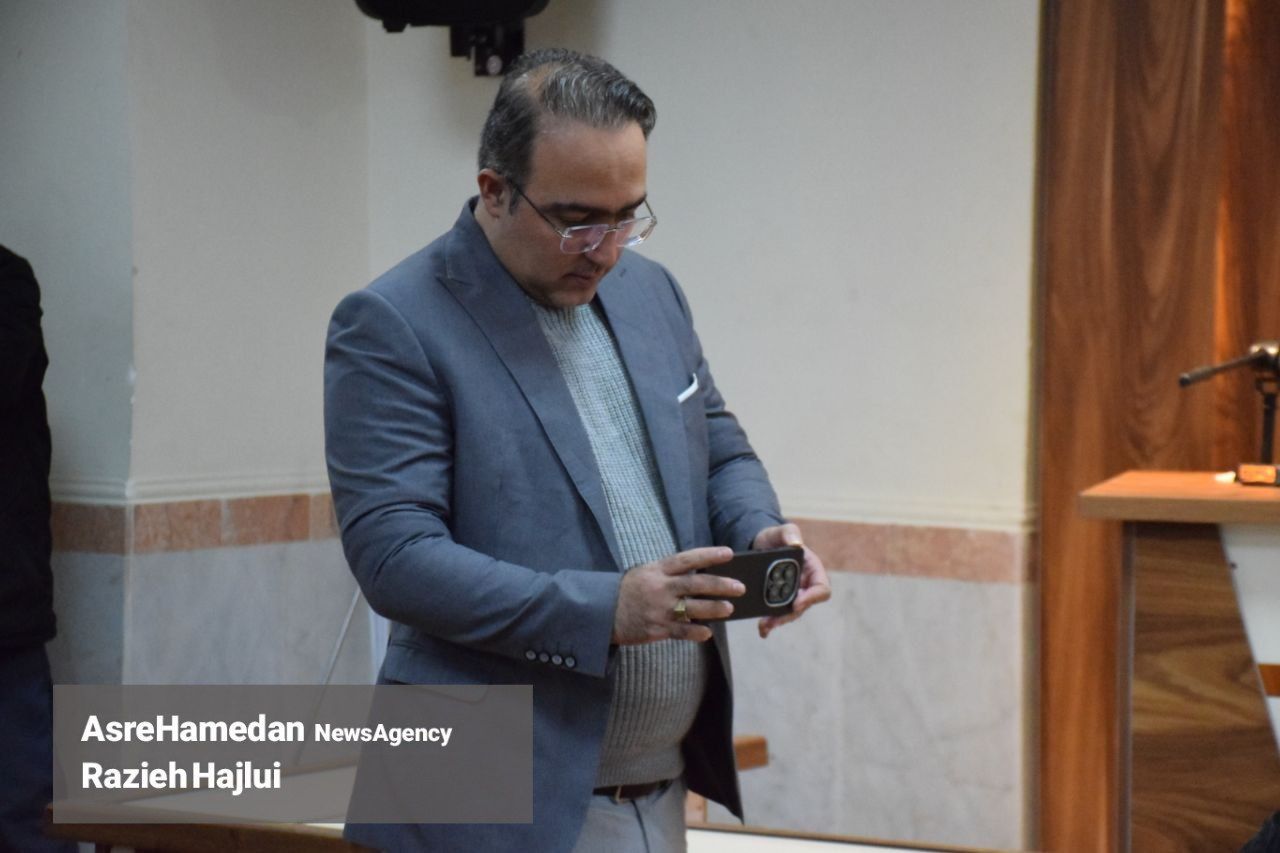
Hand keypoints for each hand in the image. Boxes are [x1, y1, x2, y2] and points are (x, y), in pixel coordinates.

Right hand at [612, 547, 744, 644]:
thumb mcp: (645, 573)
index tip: (729, 553)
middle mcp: (660, 588)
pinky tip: (708, 632)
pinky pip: (682, 631)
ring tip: (730, 608)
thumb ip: (669, 573)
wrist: (602, 613)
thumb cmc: (628, 590)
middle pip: (696, 584)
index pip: (687, 559)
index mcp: (657, 570)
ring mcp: (659, 609)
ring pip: (693, 609)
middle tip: (740, 586)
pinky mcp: (657, 629)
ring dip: (714, 609)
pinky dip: (697, 632)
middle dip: (720, 585)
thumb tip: (699, 574)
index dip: (709, 555)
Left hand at [751, 523, 830, 637]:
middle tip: (772, 622)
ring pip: (790, 613)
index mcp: (812, 570)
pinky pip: (778, 613)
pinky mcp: (779, 599)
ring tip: (764, 627)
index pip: (821, 588)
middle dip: (789, 615)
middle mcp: (805, 585)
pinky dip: (770, 623)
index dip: (811, 598)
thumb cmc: (775, 537)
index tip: (796, 603)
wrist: (760, 544)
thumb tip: (796, 544)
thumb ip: (789, 532)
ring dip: (778, 621)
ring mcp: (793, 594)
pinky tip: (762, 631)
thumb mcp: (781, 531)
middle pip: (804, 606)